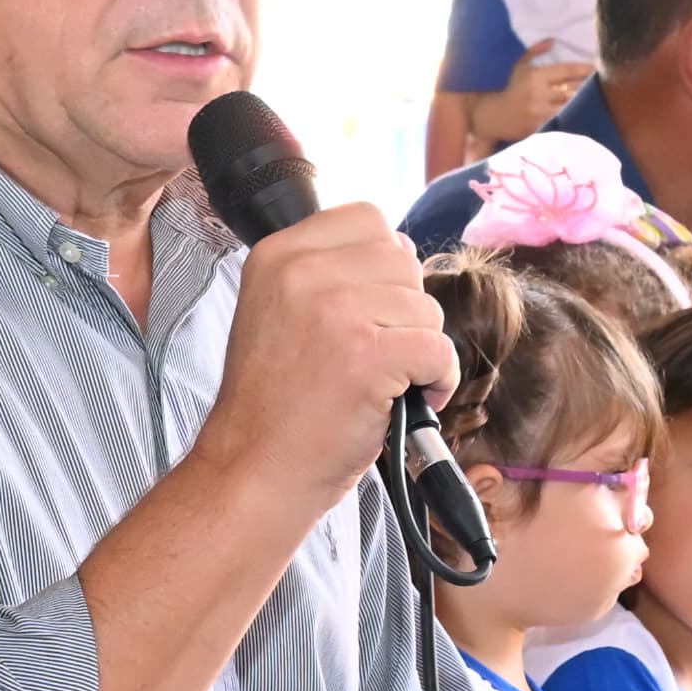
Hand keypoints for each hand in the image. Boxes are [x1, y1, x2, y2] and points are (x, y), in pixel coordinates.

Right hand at [204, 200, 459, 516]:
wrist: (253, 471)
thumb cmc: (274, 405)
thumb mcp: (279, 312)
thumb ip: (329, 274)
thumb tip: (402, 253)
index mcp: (277, 255)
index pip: (367, 220)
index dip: (382, 268)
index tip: (365, 312)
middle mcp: (301, 272)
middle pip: (403, 261)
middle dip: (402, 312)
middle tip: (370, 355)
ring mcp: (335, 311)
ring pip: (426, 308)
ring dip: (418, 351)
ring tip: (379, 384)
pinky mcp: (368, 356)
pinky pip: (439, 349)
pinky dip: (437, 382)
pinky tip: (404, 401)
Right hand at [477, 57, 591, 140]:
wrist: (492, 116)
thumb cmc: (508, 88)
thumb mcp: (518, 66)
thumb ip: (534, 52)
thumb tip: (552, 41)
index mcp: (535, 77)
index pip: (566, 71)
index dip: (583, 69)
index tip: (594, 68)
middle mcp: (540, 95)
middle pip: (573, 89)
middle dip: (586, 85)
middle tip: (596, 81)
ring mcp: (540, 113)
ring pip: (570, 106)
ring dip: (581, 101)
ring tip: (591, 96)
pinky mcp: (540, 128)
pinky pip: (561, 120)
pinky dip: (571, 115)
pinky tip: (579, 112)